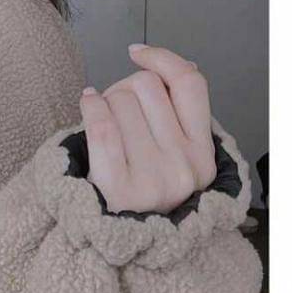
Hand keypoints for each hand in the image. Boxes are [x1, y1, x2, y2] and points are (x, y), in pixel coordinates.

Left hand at [77, 45, 216, 214]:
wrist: (112, 239)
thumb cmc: (140, 185)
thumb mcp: (173, 153)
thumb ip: (180, 111)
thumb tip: (184, 63)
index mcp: (203, 154)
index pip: (191, 84)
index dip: (162, 58)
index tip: (137, 53)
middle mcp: (185, 167)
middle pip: (146, 86)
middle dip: (124, 88)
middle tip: (116, 110)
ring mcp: (155, 179)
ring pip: (120, 100)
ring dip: (105, 103)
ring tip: (106, 125)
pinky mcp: (120, 188)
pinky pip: (102, 124)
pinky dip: (90, 106)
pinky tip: (88, 105)